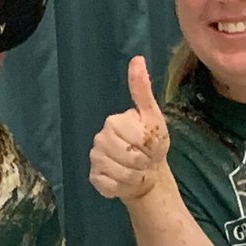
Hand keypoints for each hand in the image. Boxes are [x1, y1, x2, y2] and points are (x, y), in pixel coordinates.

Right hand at [89, 56, 170, 201]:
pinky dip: (123, 187)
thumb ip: (142, 90)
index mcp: (113, 121)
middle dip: (143, 163)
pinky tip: (126, 181)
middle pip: (127, 157)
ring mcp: (94, 159)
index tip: (151, 147)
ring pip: (120, 173)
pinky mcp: (93, 178)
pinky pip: (110, 186)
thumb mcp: (152, 116)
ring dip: (135, 176)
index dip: (150, 147)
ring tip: (138, 171)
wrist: (146, 171)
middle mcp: (99, 139)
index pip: (136, 139)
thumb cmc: (151, 142)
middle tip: (145, 160)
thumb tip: (137, 58)